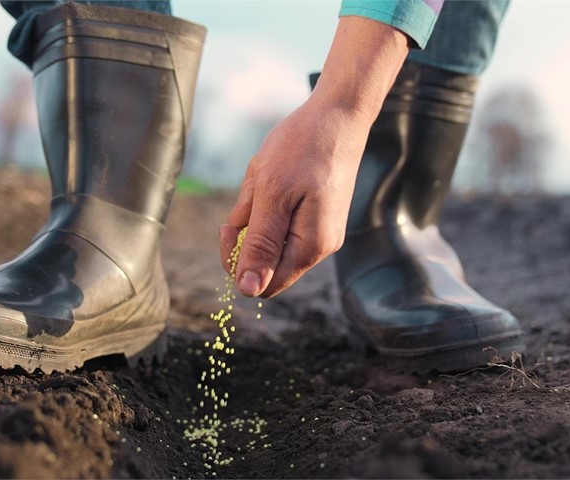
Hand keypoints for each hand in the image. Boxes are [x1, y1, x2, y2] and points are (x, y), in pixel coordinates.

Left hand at [219, 97, 370, 297]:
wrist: (338, 115)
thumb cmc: (304, 147)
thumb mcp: (272, 194)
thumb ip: (260, 245)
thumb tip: (248, 291)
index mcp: (310, 247)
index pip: (263, 284)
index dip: (238, 262)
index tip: (232, 226)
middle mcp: (319, 247)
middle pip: (266, 264)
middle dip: (247, 234)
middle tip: (249, 198)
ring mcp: (320, 232)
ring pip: (271, 240)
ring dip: (257, 214)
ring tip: (266, 180)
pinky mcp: (317, 217)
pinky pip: (281, 224)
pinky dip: (269, 204)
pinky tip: (276, 177)